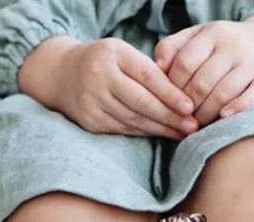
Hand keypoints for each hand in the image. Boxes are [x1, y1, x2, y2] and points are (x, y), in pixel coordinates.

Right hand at [18, 36, 199, 138]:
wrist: (61, 74)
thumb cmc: (104, 62)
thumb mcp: (123, 54)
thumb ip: (147, 70)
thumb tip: (182, 96)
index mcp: (114, 54)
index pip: (148, 76)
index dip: (170, 94)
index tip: (190, 107)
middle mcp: (101, 77)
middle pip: (141, 102)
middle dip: (170, 116)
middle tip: (193, 127)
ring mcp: (93, 101)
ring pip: (134, 119)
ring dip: (160, 129)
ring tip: (182, 134)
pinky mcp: (90, 121)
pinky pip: (123, 129)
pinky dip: (144, 133)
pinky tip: (161, 135)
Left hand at [154, 16, 253, 125]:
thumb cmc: (223, 47)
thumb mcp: (198, 38)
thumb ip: (173, 48)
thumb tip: (156, 67)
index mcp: (213, 34)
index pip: (184, 64)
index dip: (173, 89)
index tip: (170, 103)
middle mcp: (234, 45)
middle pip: (201, 83)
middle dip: (188, 106)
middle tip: (182, 119)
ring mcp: (253, 63)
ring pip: (222, 94)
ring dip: (206, 115)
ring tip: (198, 124)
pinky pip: (251, 98)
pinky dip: (236, 109)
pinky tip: (223, 117)